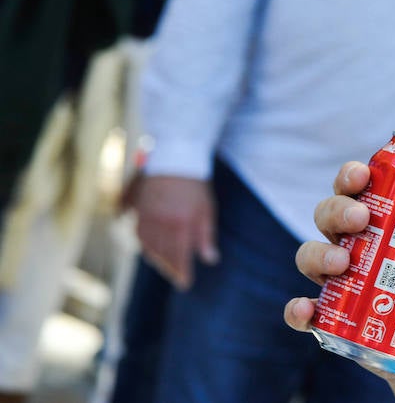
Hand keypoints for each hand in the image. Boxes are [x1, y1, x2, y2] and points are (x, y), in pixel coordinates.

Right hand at [131, 174, 217, 289]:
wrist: (175, 157)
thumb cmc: (195, 184)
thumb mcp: (207, 209)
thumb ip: (207, 235)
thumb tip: (210, 260)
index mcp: (179, 224)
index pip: (179, 257)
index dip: (181, 272)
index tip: (186, 284)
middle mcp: (159, 223)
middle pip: (161, 254)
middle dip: (169, 268)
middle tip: (176, 276)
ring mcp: (146, 216)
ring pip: (147, 245)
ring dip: (156, 258)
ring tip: (165, 266)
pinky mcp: (137, 208)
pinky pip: (138, 233)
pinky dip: (144, 244)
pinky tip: (151, 248)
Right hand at [284, 161, 394, 398]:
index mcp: (381, 221)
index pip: (357, 186)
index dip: (352, 175)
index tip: (363, 174)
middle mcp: (351, 244)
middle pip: (329, 214)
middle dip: (339, 210)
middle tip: (360, 218)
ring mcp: (336, 280)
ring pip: (310, 254)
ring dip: (320, 254)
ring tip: (342, 263)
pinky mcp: (328, 317)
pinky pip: (301, 309)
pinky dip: (298, 309)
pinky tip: (307, 310)